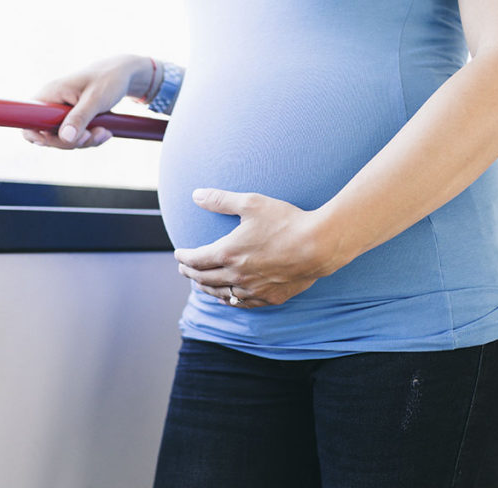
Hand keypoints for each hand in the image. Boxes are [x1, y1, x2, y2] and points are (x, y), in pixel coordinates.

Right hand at [23, 54, 151, 148]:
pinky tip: (105, 132)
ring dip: (85, 141)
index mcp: (51, 93)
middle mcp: (53, 103)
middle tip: (92, 135)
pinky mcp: (74, 119)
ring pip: (64, 139)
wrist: (123, 74)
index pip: (28, 117)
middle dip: (71, 142)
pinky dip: (90, 138)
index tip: (49, 142)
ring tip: (104, 132)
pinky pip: (76, 136)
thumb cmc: (109, 80)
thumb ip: (80, 118)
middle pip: (48, 135)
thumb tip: (65, 138)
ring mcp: (62, 112)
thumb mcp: (96, 99)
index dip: (34, 134)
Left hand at [173, 188, 346, 307]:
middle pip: (204, 279)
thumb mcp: (252, 203)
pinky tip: (227, 297)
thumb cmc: (286, 221)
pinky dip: (229, 300)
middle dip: (190, 273)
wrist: (319, 245)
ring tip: (200, 283)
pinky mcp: (270, 297)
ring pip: (221, 294)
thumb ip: (221, 200)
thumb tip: (196, 195)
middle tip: (184, 268)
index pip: (196, 260)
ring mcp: (253, 290)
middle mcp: (236, 276)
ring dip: (206, 289)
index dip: (184, 257)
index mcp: (228, 253)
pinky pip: (242, 303)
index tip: (178, 254)